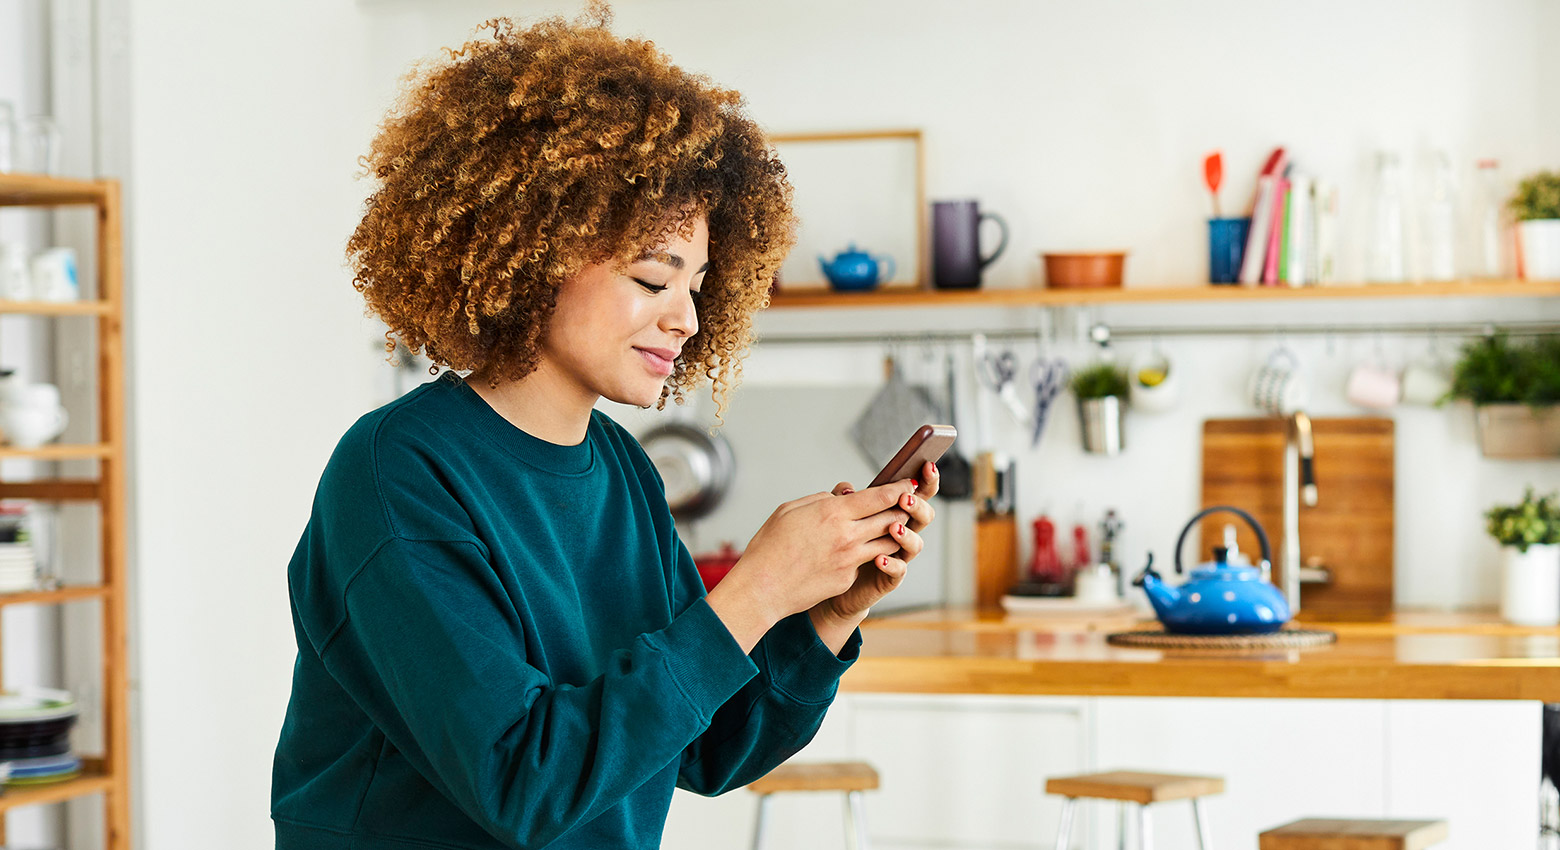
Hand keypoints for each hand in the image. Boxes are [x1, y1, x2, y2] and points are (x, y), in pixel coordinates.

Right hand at [705, 479, 917, 650]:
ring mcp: (851, 560)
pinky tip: (861, 551)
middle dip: (902, 509)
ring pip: (888, 542)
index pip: (880, 497)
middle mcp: (848, 536)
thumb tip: (843, 496)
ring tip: (892, 526)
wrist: (762, 588)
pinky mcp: (848, 579)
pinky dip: (868, 554)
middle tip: (906, 504)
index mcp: (833, 513)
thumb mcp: (790, 510)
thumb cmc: (770, 546)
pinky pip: (866, 561)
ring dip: (893, 533)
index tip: (908, 483)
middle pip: (891, 518)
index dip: (899, 488)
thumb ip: (822, 499)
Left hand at [814, 461, 941, 625]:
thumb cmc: (838, 543)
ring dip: (907, 534)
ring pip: (916, 543)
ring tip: (893, 527)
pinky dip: (892, 564)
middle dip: (919, 505)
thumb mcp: (840, 517)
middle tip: (906, 498)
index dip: (926, 480)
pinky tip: (879, 559)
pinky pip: (898, 570)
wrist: (829, 578)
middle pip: (924, 515)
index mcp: (894, 512)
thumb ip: (845, 500)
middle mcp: (902, 532)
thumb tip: (847, 489)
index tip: (927, 465)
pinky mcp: (889, 577)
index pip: (917, 492)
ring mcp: (898, 555)